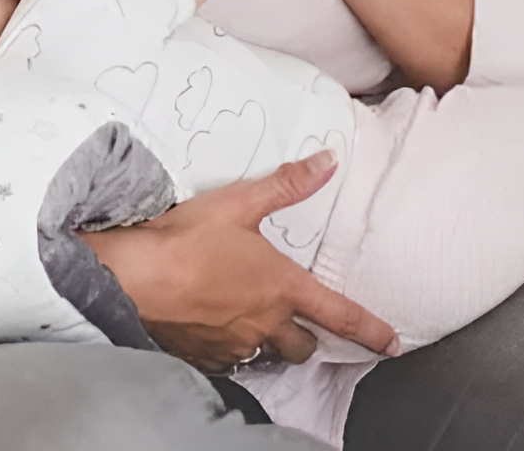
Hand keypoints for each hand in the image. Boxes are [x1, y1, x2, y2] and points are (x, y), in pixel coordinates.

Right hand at [79, 151, 399, 373]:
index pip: (339, 314)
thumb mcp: (239, 202)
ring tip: (258, 322)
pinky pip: (231, 360)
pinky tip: (218, 328)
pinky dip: (233, 348)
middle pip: (303, 345)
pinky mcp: (204, 355)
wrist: (133, 277)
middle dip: (308, 336)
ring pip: (268, 354)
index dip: (370, 330)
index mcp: (281, 287)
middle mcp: (264, 323)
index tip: (391, 343)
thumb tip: (328, 161)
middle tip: (303, 322)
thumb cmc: (187, 238)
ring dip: (271, 342)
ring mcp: (234, 344)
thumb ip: (287, 184)